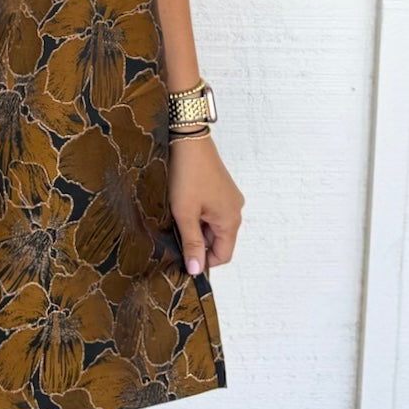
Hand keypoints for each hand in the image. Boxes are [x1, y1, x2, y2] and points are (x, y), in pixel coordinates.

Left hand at [167, 135, 243, 276]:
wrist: (188, 139)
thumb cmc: (188, 174)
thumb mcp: (185, 212)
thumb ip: (191, 243)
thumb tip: (196, 270)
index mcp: (231, 220)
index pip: (223, 255)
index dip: (204, 261)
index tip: (183, 259)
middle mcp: (234, 210)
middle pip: (217, 240)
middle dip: (196, 241)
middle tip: (174, 232)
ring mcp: (228, 198)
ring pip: (212, 225)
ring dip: (195, 226)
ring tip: (177, 215)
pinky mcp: (220, 189)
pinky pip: (211, 211)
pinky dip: (197, 213)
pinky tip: (181, 204)